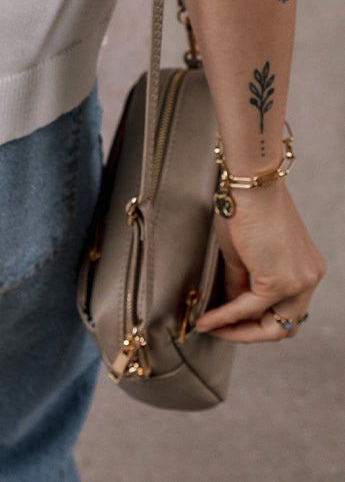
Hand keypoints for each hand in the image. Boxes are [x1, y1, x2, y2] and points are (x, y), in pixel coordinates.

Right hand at [195, 180, 324, 342]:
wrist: (250, 184)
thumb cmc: (245, 206)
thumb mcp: (244, 252)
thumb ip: (244, 282)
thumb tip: (233, 306)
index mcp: (306, 269)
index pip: (286, 310)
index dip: (255, 321)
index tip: (228, 323)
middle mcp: (310, 278)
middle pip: (284, 325)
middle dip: (249, 333)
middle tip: (221, 331)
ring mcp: (300, 281)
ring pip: (274, 325)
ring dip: (240, 330)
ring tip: (212, 328)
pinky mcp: (282, 281)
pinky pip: (251, 307)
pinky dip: (227, 316)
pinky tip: (208, 319)